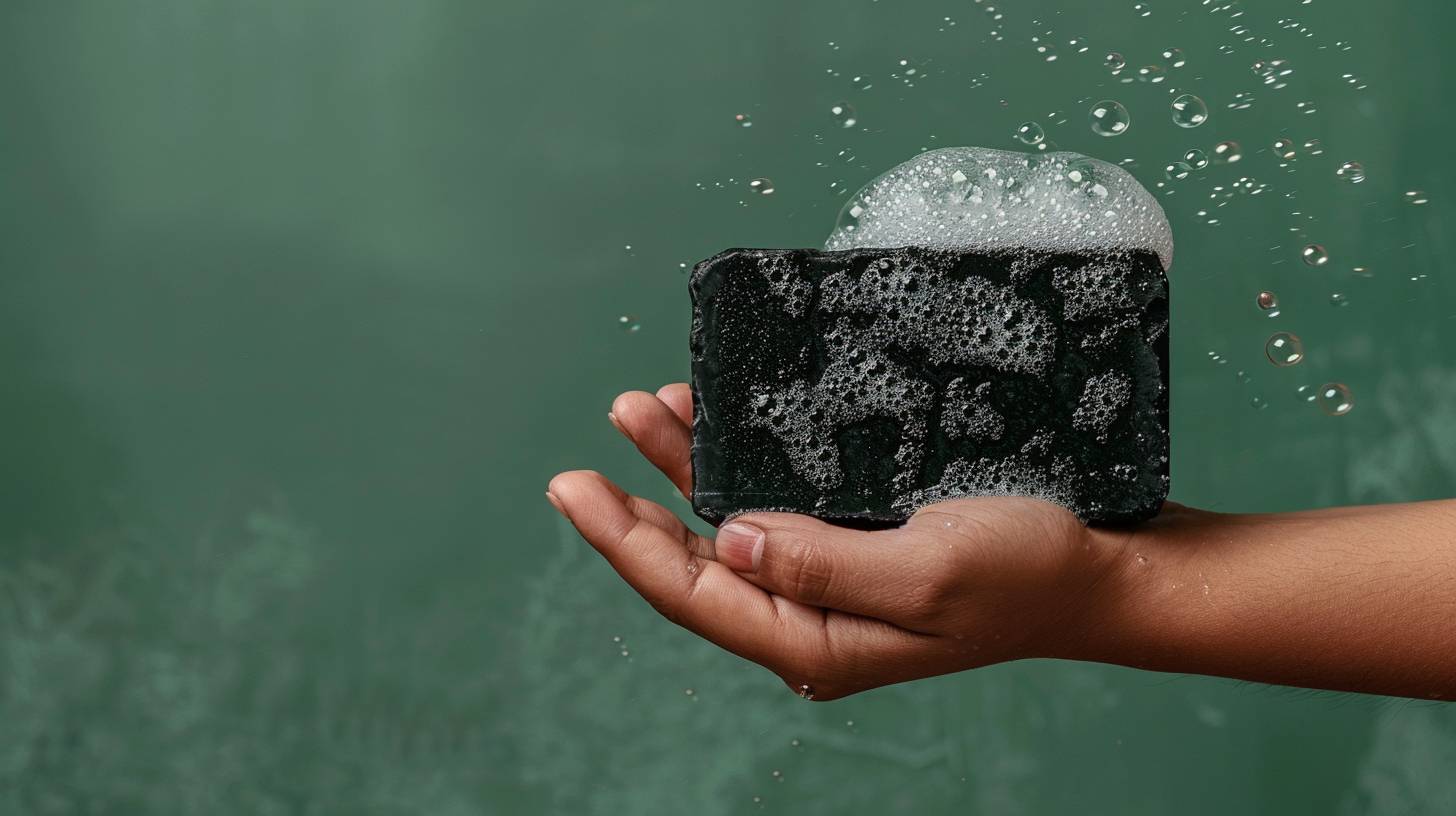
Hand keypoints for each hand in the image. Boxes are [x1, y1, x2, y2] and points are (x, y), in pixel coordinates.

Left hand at [545, 383, 1135, 700]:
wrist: (1105, 567)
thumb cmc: (1031, 574)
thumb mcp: (928, 572)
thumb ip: (823, 565)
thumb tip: (731, 541)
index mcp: (818, 643)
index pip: (696, 595)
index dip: (626, 541)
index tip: (574, 487)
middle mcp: (812, 618)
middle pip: (700, 561)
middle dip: (643, 499)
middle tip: (600, 436)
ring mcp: (831, 580)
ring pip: (734, 528)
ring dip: (689, 471)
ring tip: (651, 408)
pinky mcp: (856, 542)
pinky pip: (779, 507)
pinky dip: (744, 465)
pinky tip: (726, 423)